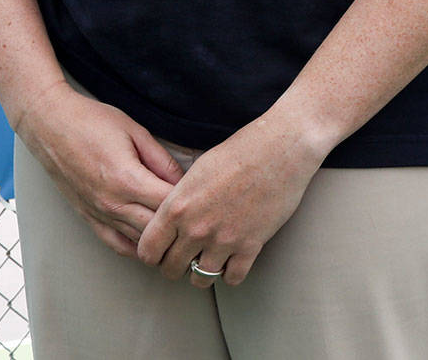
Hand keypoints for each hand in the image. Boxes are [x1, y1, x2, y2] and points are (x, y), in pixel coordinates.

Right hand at [15, 82, 184, 259]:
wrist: (50, 125)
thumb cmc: (92, 122)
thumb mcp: (135, 131)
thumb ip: (161, 160)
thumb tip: (184, 181)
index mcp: (126, 179)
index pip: (169, 204)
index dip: (192, 204)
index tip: (208, 200)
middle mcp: (112, 203)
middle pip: (158, 229)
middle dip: (181, 227)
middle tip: (201, 222)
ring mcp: (98, 214)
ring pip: (139, 242)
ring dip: (162, 242)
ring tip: (185, 238)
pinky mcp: (88, 218)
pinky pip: (116, 244)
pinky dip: (137, 249)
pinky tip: (153, 246)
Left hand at [135, 111, 328, 286]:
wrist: (281, 148)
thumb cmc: (240, 151)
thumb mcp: (198, 171)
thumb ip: (180, 200)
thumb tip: (172, 220)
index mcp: (177, 207)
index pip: (147, 252)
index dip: (154, 255)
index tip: (164, 250)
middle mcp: (195, 228)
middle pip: (171, 270)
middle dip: (177, 266)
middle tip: (188, 256)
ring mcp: (223, 240)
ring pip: (200, 279)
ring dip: (203, 272)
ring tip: (211, 259)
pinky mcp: (250, 245)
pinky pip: (232, 278)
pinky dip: (231, 273)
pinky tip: (234, 259)